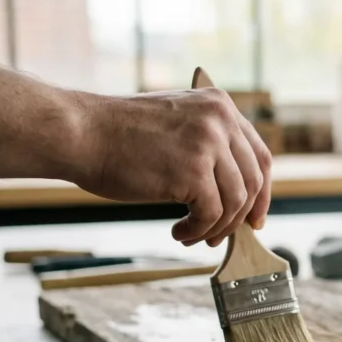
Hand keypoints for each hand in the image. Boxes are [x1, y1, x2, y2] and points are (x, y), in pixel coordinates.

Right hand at [73, 87, 272, 246]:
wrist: (79, 133)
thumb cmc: (118, 135)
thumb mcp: (177, 124)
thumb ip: (210, 145)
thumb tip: (237, 192)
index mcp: (220, 105)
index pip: (259, 155)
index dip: (262, 192)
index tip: (256, 218)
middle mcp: (220, 120)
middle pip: (253, 180)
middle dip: (241, 216)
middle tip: (221, 236)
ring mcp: (208, 144)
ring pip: (235, 201)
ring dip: (216, 227)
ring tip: (193, 236)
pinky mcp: (193, 171)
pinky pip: (211, 214)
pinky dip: (198, 230)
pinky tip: (179, 233)